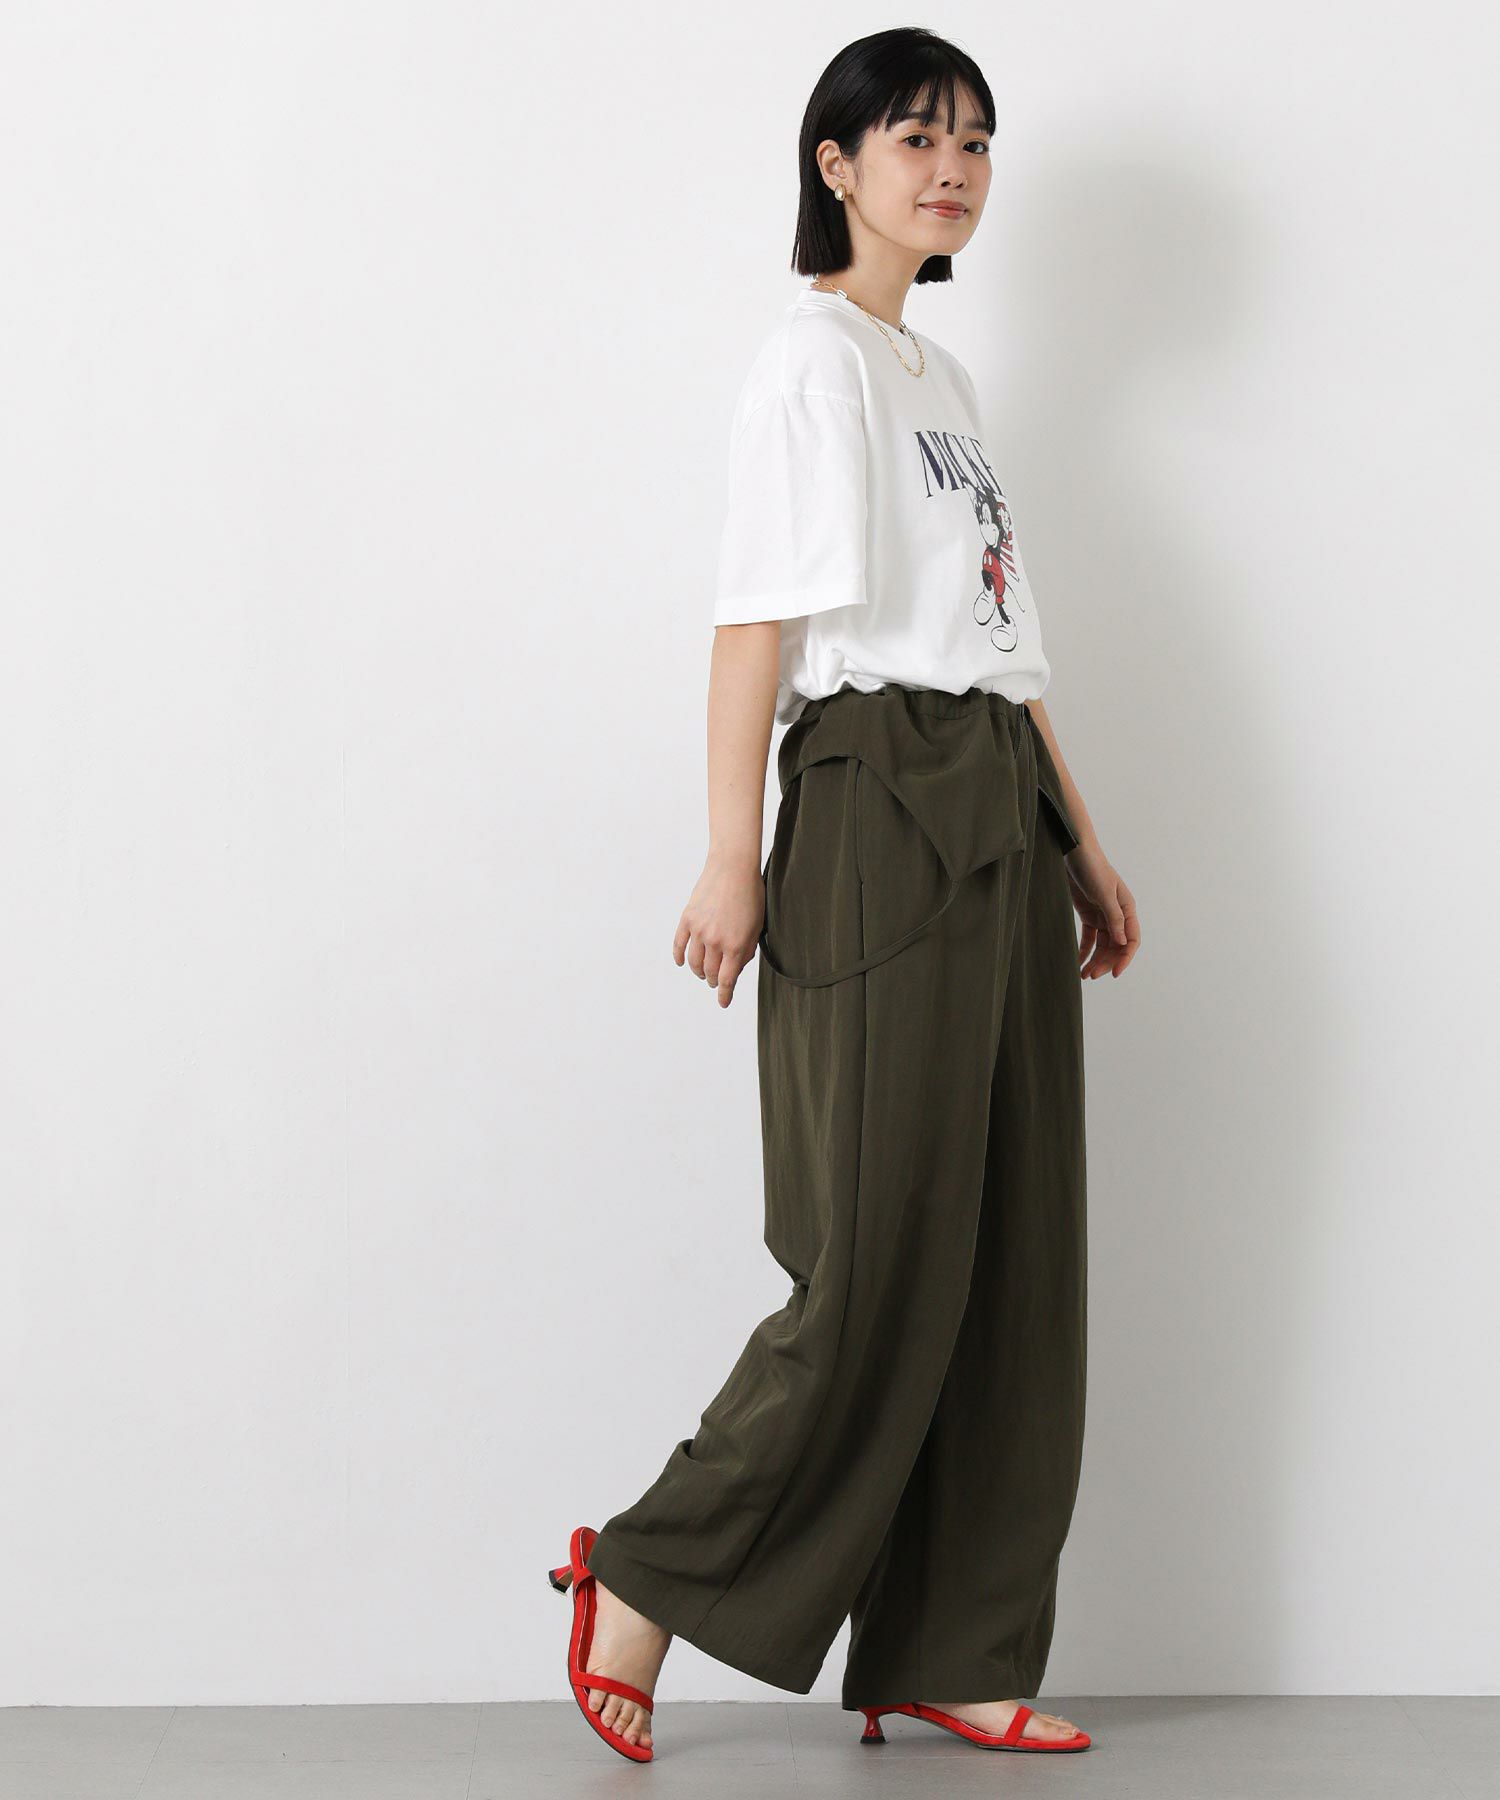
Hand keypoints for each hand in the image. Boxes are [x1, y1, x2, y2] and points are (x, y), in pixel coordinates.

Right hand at [673, 848, 765, 1007]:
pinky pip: (679, 944)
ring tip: (703, 974)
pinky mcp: (687, 918)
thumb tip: (735, 968)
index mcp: (735, 945)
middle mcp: (715, 941)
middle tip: (716, 982)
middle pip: (710, 972)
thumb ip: (746, 950)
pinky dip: (679, 957)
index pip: (727, 980)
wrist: (732, 868)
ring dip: (699, 972)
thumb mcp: (756, 926)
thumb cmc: (751, 895)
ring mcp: (699, 930)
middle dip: (713, 981)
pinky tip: (683, 963)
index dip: (724, 995)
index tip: (723, 1003)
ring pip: (694, 962)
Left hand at [1063, 841, 1139, 978]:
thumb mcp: (1104, 893)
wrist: (1074, 853)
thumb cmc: (1093, 868)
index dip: (1125, 958)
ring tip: (1084, 974)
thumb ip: (1114, 917)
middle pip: (1115, 946)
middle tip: (1091, 975)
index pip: (1131, 940)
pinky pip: (1089, 937)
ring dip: (1095, 960)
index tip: (1115, 973)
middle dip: (1105, 962)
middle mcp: (1117, 915)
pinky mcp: (1088, 914)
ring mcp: (1103, 915)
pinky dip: (1084, 950)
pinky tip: (1078, 962)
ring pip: (1102, 945)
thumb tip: (1123, 942)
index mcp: (1127, 909)